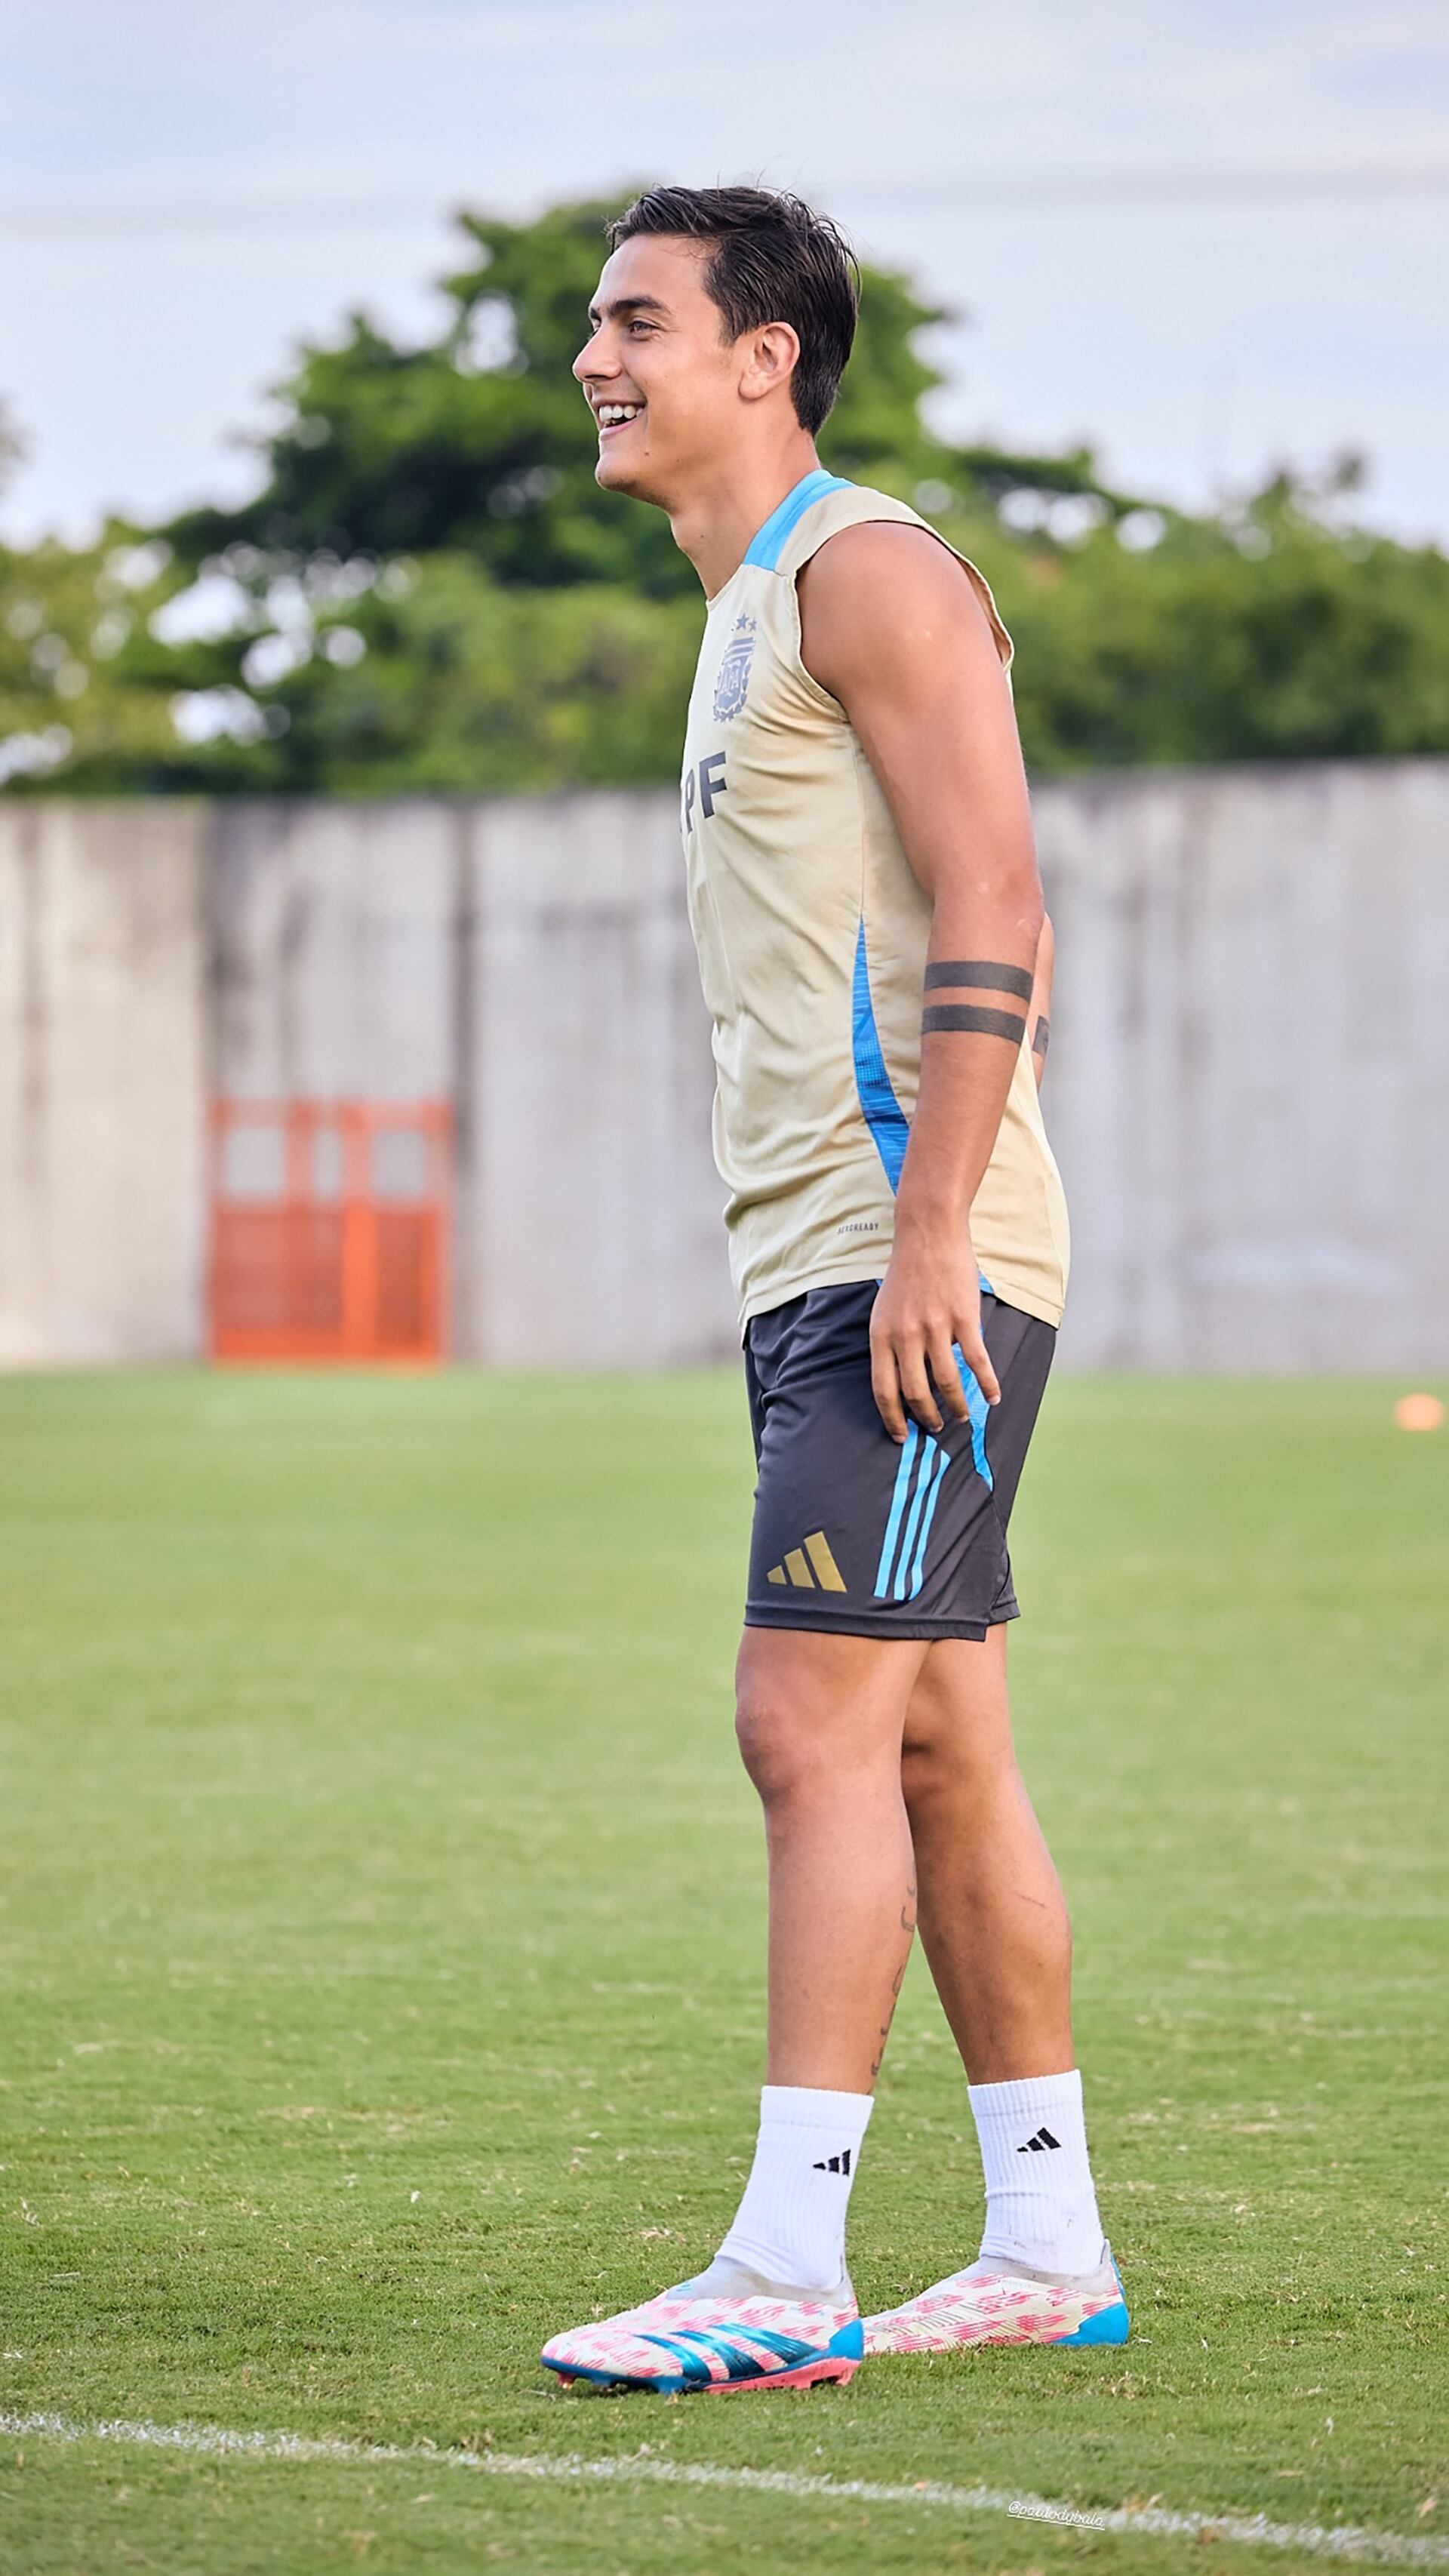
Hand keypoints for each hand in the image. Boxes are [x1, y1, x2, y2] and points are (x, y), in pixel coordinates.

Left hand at [870, 1223, 1001, 1442]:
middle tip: (936, 1427)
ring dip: (957, 1405)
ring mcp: (935, 1327)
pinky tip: (994, 1397)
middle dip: (927, 1417)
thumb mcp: (884, 1309)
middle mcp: (905, 1335)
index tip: (900, 1436)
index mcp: (881, 1335)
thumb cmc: (906, 1273)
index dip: (892, 1418)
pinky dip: (987, 1383)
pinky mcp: (963, 1319)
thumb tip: (902, 1379)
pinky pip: (977, 1361)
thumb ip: (890, 1343)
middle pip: (916, 1392)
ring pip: (947, 1381)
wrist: (928, 1234)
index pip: (884, 1389)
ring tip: (963, 1416)